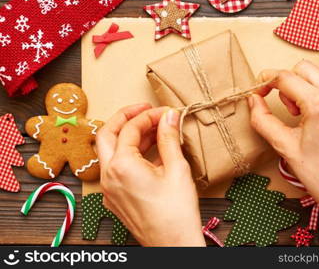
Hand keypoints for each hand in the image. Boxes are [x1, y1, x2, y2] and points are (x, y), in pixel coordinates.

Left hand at [96, 104, 205, 246]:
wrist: (173, 244)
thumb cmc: (176, 213)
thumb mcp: (177, 169)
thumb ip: (169, 138)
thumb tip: (169, 116)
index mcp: (122, 166)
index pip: (130, 129)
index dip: (150, 116)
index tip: (166, 113)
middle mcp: (109, 176)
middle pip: (106, 134)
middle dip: (125, 118)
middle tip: (146, 110)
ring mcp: (109, 188)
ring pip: (110, 151)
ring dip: (129, 136)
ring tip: (154, 130)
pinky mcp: (115, 198)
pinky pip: (116, 168)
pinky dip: (129, 154)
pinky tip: (150, 152)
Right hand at [248, 60, 318, 245]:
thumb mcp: (284, 147)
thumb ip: (262, 119)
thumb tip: (253, 100)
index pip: (285, 77)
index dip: (267, 80)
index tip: (261, 88)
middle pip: (305, 67)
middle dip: (289, 82)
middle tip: (289, 108)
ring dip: (311, 80)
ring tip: (308, 105)